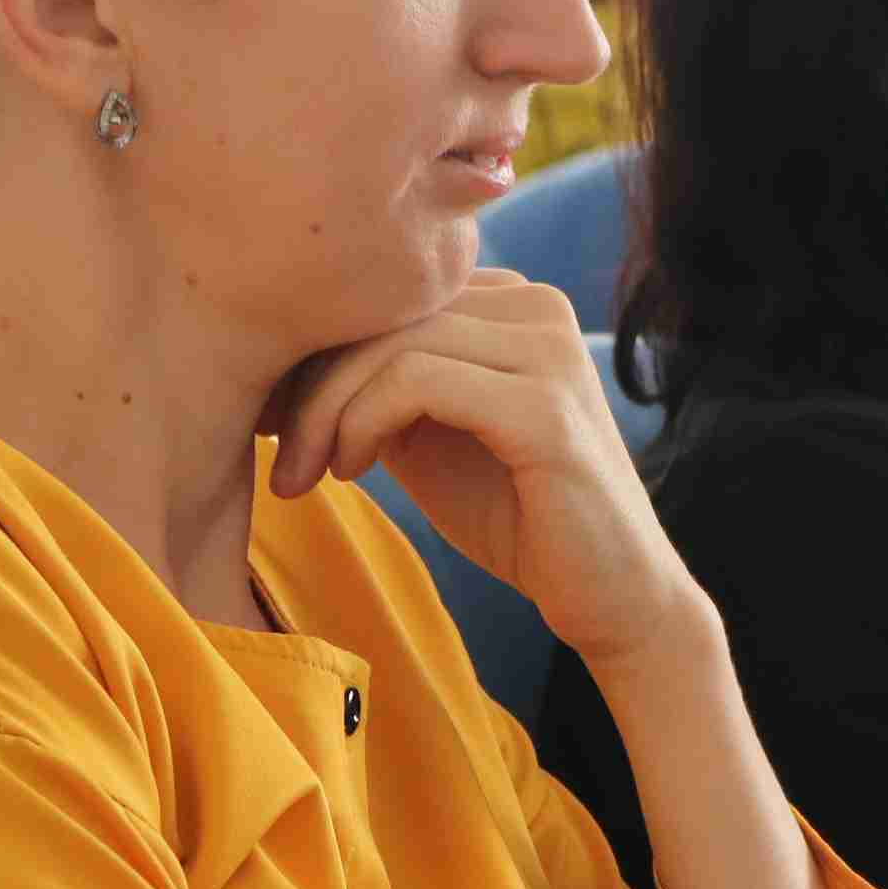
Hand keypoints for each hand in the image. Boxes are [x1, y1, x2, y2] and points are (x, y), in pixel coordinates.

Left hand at [264, 271, 702, 664]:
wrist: (612, 594)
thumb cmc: (520, 518)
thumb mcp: (433, 435)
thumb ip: (384, 386)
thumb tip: (285, 360)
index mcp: (516, 302)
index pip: (391, 294)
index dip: (318, 348)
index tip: (275, 417)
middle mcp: (540, 306)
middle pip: (385, 310)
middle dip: (311, 381)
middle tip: (280, 455)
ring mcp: (549, 351)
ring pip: (393, 343)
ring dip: (327, 410)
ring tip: (308, 471)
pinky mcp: (545, 406)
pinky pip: (418, 381)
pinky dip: (363, 423)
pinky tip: (350, 470)